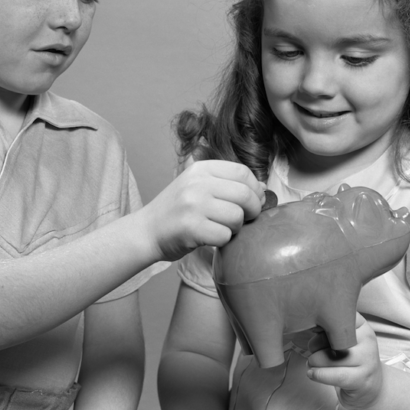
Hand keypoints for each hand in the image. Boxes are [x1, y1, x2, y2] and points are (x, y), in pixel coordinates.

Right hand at [142, 160, 264, 260]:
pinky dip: (223, 241)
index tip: (255, 200)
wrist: (146, 230)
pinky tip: (211, 237)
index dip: (256, 188)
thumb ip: (227, 183)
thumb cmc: (178, 210)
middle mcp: (197, 184)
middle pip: (245, 194)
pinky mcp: (191, 228)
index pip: (242, 172)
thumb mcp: (197, 186)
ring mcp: (193, 205)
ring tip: (222, 227)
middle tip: (246, 218)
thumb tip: (263, 187)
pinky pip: (225, 236)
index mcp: (201, 169)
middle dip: (253, 210)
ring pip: (237, 217)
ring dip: (236, 227)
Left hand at [306, 314, 383, 409]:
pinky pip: (337, 375)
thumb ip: (330, 329)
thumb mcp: (345, 339)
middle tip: (311, 350)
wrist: (372, 386)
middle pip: (335, 338)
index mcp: (362, 327)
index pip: (340, 317)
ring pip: (333, 358)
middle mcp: (367, 341)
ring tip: (311, 362)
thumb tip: (311, 323)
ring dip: (315, 361)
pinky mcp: (362, 380)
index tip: (315, 329)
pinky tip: (312, 373)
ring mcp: (367, 361)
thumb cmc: (351, 358)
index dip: (323, 323)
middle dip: (316, 344)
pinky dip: (320, 374)